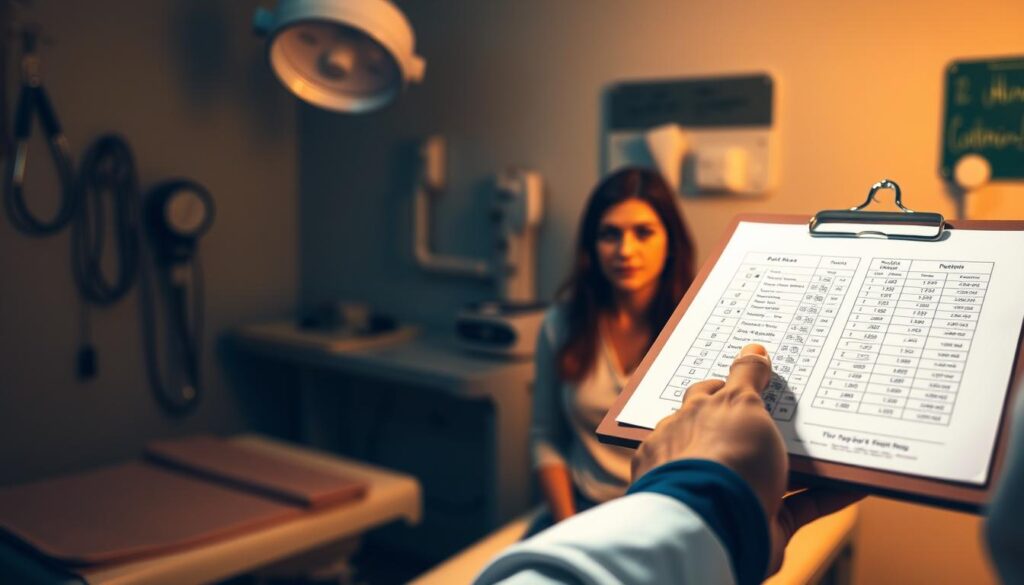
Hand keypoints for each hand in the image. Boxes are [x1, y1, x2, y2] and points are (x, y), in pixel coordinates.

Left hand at [631, 344, 862, 574]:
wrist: (720, 527)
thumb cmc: (721, 457)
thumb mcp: (736, 402)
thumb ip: (746, 376)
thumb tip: (753, 349)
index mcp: (686, 426)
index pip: (706, 397)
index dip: (732, 384)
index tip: (763, 376)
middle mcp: (703, 460)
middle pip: (739, 434)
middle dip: (768, 424)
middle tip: (804, 406)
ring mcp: (731, 493)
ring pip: (775, 470)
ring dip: (807, 458)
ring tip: (838, 439)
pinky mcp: (762, 522)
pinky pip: (803, 504)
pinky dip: (830, 492)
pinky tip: (859, 481)